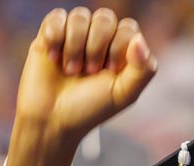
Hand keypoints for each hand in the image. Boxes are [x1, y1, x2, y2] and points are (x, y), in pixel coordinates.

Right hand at [6, 7, 157, 165]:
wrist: (51, 120)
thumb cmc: (89, 109)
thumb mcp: (123, 95)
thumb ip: (143, 70)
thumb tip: (139, 39)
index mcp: (121, 50)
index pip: (128, 28)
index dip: (118, 46)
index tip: (108, 70)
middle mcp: (99, 39)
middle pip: (105, 18)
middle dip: (96, 47)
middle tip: (88, 72)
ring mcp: (74, 34)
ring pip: (80, 16)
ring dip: (74, 45)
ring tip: (70, 70)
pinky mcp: (50, 34)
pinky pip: (56, 17)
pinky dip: (55, 37)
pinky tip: (53, 58)